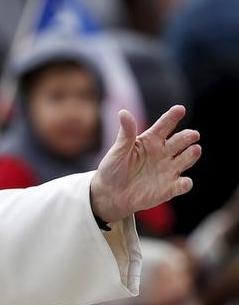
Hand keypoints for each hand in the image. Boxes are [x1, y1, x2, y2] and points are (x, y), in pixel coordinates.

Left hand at [90, 105, 200, 222]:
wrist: (109, 194)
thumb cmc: (113, 169)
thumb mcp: (118, 151)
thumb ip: (126, 134)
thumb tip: (123, 112)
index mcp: (151, 140)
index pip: (164, 125)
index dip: (172, 117)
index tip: (179, 109)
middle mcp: (163, 153)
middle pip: (180, 141)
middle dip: (188, 137)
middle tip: (192, 135)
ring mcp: (168, 170)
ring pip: (186, 159)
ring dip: (192, 155)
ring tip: (195, 149)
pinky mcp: (169, 188)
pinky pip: (181, 185)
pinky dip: (185, 184)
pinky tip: (184, 182)